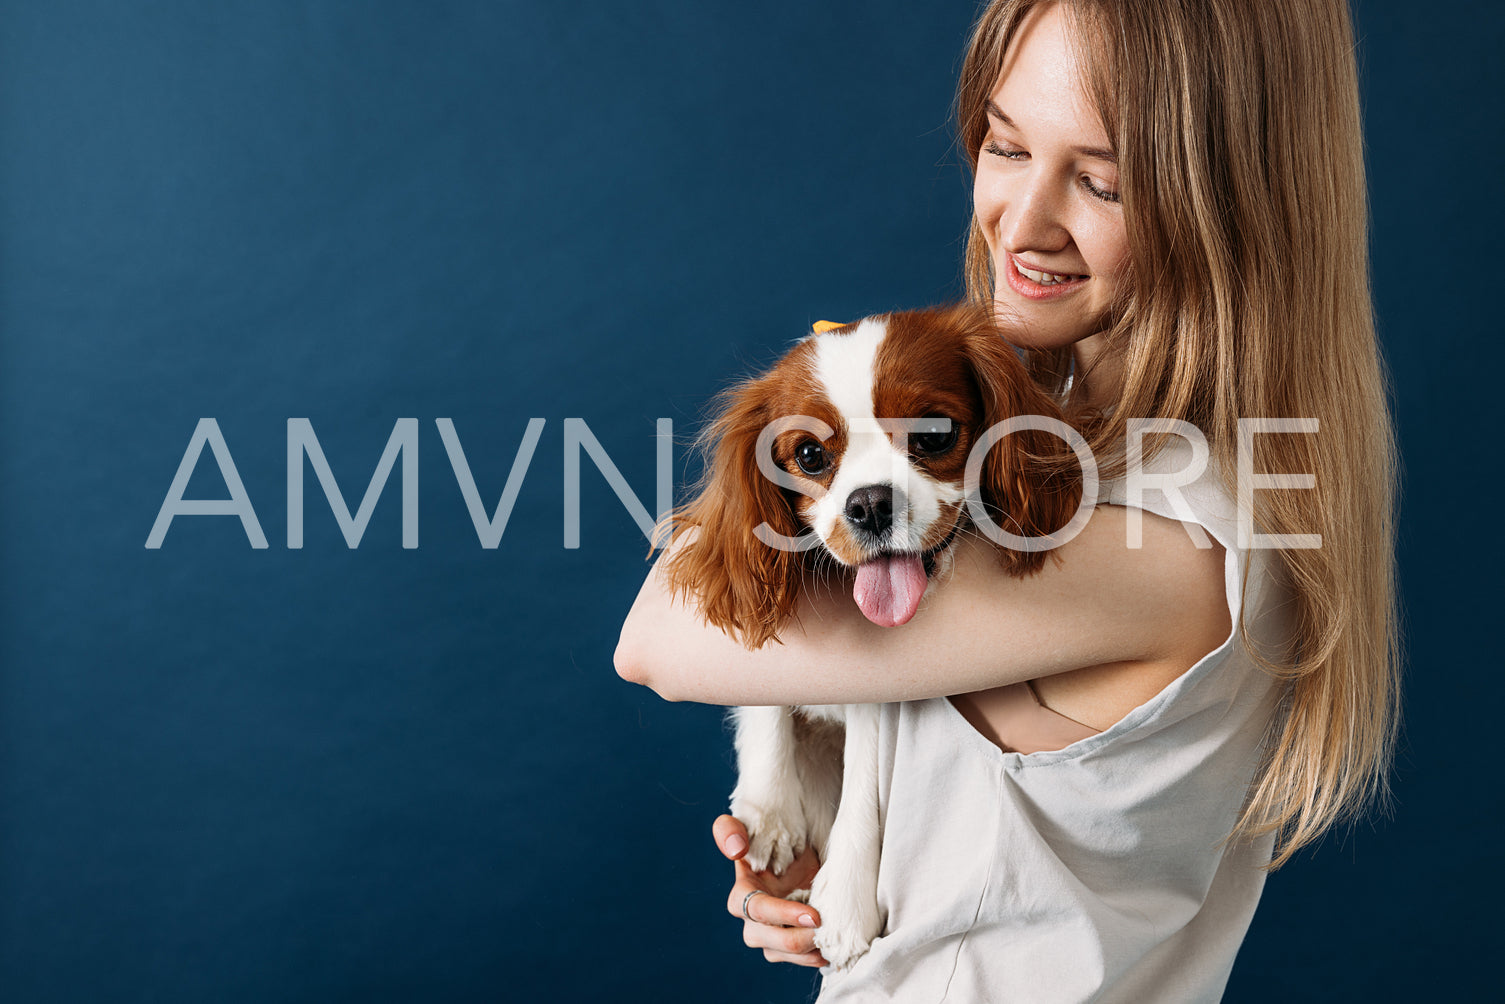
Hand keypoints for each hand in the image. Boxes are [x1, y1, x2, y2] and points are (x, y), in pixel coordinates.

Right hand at [714, 814, 828, 967]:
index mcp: (740, 897)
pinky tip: (831, 943)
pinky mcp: (785, 952)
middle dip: (805, 937)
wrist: (796, 861)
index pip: (759, 911)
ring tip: (833, 934)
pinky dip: (819, 954)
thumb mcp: (751, 830)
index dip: (786, 915)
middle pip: (777, 941)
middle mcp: (751, 924)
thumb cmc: (773, 844)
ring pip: (791, 955)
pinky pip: (802, 960)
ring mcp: (768, 941)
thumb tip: (735, 849)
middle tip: (830, 927)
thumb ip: (730, 831)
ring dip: (813, 949)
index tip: (815, 915)